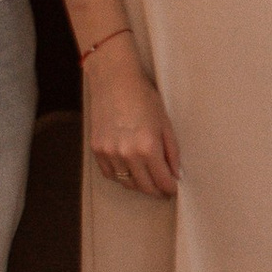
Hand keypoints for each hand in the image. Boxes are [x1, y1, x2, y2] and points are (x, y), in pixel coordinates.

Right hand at [86, 43, 178, 198]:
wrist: (114, 81)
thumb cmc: (144, 98)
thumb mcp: (165, 123)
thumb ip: (172, 152)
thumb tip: (175, 175)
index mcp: (148, 147)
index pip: (162, 181)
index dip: (169, 188)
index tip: (173, 190)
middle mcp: (127, 154)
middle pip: (144, 186)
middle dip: (156, 191)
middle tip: (163, 190)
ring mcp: (109, 153)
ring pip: (126, 183)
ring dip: (139, 185)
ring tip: (148, 181)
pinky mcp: (97, 149)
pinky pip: (110, 174)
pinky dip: (121, 176)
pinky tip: (129, 172)